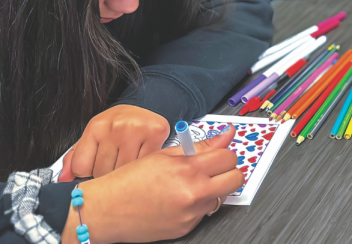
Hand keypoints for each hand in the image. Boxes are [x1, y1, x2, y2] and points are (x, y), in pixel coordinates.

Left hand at [61, 105, 169, 180]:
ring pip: (123, 172)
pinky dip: (143, 165)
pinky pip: (143, 165)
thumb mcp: (95, 136)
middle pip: (103, 172)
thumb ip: (77, 157)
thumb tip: (63, 179)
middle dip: (109, 172)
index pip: (82, 168)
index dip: (89, 171)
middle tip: (118, 158)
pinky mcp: (155, 134)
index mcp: (96, 126)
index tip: (97, 164)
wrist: (148, 107)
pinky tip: (143, 154)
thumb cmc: (119, 125)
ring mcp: (136, 130)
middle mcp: (115, 126)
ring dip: (127, 171)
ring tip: (131, 156)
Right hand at [61, 126, 243, 243]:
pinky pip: (204, 213)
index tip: (217, 154)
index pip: (229, 157)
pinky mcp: (186, 229)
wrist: (104, 210)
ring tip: (190, 184)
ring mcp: (191, 214)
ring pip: (222, 197)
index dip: (224, 153)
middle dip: (228, 171)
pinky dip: (198, 205)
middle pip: (236, 179)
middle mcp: (193, 193)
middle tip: (214, 169)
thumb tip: (227, 134)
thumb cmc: (128, 181)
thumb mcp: (163, 154)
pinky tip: (179, 199)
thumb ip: (200, 145)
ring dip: (213, 189)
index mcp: (188, 170)